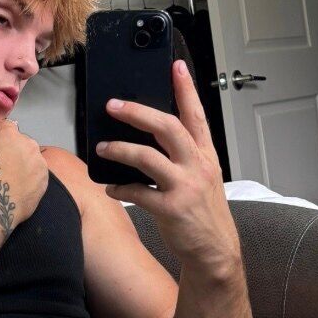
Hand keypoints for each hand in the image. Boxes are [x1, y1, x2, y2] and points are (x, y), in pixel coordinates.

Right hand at [0, 118, 47, 229]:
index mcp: (10, 134)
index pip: (7, 126)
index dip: (0, 135)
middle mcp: (29, 144)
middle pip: (22, 141)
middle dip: (15, 149)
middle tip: (4, 165)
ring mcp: (40, 162)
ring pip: (33, 158)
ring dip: (25, 163)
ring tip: (13, 179)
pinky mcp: (45, 180)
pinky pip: (39, 174)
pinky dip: (32, 178)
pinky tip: (21, 188)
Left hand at [96, 60, 240, 273]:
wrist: (215, 251)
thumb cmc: (205, 212)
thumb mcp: (204, 176)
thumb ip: (185, 154)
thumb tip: (151, 135)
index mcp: (206, 155)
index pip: (196, 114)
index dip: (186, 88)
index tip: (176, 66)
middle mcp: (197, 166)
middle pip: (167, 127)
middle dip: (137, 112)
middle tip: (114, 105)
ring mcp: (184, 187)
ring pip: (147, 157)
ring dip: (120, 149)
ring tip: (102, 147)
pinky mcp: (171, 209)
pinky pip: (137, 192)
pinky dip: (119, 188)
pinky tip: (110, 187)